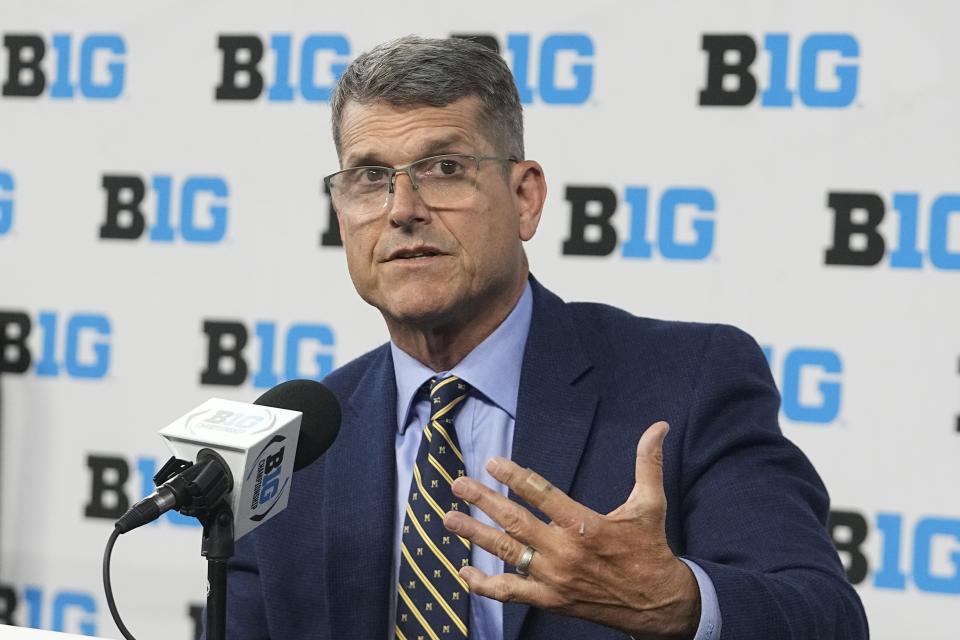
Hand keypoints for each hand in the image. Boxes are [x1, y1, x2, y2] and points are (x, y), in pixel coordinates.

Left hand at [442, 421, 699, 639]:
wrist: (658, 604)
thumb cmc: (650, 548)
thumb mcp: (651, 503)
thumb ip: (648, 463)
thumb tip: (659, 426)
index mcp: (586, 525)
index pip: (542, 495)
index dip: (515, 477)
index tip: (493, 463)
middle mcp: (566, 551)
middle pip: (515, 522)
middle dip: (483, 501)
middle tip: (458, 485)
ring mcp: (555, 578)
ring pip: (507, 553)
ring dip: (475, 535)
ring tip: (450, 519)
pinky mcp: (551, 600)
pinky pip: (510, 592)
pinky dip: (484, 584)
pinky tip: (464, 571)